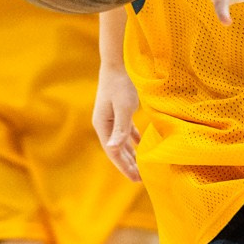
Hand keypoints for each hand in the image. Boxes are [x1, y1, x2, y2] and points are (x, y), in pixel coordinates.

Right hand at [92, 63, 142, 180]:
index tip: (136, 179)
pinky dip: (133, 140)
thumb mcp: (123, 107)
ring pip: (121, 142)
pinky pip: (126, 131)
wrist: (117, 63)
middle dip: (128, 164)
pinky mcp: (118, 111)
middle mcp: (105, 124)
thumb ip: (121, 128)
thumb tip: (115, 149)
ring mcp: (111, 118)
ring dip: (131, 154)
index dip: (124, 167)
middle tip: (141, 180)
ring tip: (140, 167)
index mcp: (103, 125)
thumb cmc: (121, 85)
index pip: (113, 152)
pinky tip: (140, 146)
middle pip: (117, 150)